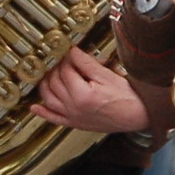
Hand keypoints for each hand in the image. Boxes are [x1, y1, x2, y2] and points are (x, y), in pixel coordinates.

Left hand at [30, 47, 149, 132]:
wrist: (139, 115)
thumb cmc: (128, 97)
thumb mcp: (107, 75)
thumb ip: (86, 63)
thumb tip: (71, 51)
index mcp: (82, 95)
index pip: (65, 70)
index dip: (66, 58)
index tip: (68, 51)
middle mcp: (74, 108)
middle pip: (54, 83)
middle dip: (55, 68)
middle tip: (59, 59)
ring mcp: (73, 117)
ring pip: (49, 99)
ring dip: (44, 86)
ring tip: (45, 74)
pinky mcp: (76, 124)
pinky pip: (55, 119)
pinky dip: (43, 113)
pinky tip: (35, 107)